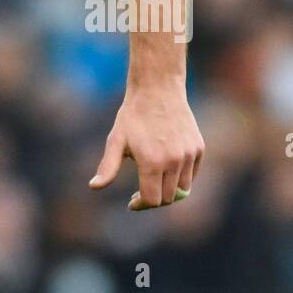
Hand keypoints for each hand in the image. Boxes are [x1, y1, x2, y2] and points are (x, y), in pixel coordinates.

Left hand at [89, 84, 203, 209]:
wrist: (157, 88)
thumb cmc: (133, 115)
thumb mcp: (116, 140)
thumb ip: (108, 167)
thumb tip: (93, 187)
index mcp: (152, 162)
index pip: (152, 200)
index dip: (140, 204)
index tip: (132, 202)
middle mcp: (174, 161)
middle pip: (167, 198)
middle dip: (153, 198)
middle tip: (140, 191)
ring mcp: (188, 155)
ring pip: (182, 189)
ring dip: (168, 189)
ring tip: (154, 179)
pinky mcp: (199, 148)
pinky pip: (192, 174)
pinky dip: (182, 177)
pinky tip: (167, 168)